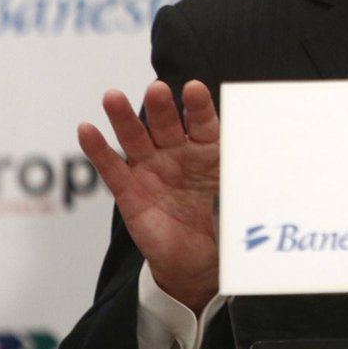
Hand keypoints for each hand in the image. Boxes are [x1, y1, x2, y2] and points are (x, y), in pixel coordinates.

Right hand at [78, 80, 219, 313]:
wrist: (199, 259)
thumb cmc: (221, 220)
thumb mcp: (235, 199)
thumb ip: (238, 184)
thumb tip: (260, 174)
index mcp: (208, 149)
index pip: (203, 123)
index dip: (198, 107)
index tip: (194, 89)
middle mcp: (178, 153)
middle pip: (167, 125)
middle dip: (161, 107)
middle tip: (157, 88)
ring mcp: (151, 169)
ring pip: (136, 138)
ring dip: (123, 118)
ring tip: (112, 97)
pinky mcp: (129, 192)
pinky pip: (112, 168)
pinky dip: (98, 149)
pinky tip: (87, 129)